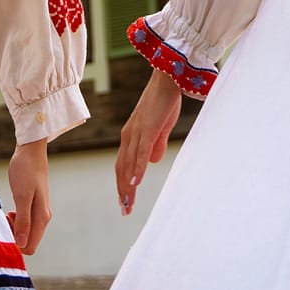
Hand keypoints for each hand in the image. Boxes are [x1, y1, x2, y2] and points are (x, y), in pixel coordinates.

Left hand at [6, 138, 50, 254]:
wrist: (30, 151)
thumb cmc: (25, 171)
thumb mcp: (22, 196)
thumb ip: (23, 220)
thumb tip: (22, 244)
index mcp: (42, 218)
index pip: (30, 247)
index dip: (15, 245)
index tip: (4, 229)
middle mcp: (43, 218)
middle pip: (28, 242)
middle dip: (13, 236)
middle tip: (3, 219)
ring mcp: (39, 212)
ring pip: (26, 233)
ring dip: (13, 228)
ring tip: (5, 214)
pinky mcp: (34, 206)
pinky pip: (25, 223)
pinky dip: (15, 221)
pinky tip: (9, 211)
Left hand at [115, 70, 182, 214]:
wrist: (167, 79)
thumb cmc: (164, 102)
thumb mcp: (160, 128)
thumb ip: (155, 145)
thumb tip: (152, 162)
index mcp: (131, 136)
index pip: (123, 165)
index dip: (123, 184)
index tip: (125, 202)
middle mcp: (129, 136)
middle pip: (122, 168)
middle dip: (123, 191)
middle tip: (125, 210)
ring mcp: (137, 132)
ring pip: (129, 163)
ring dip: (128, 185)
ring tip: (127, 203)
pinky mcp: (147, 128)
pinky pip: (141, 152)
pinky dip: (137, 169)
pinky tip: (136, 183)